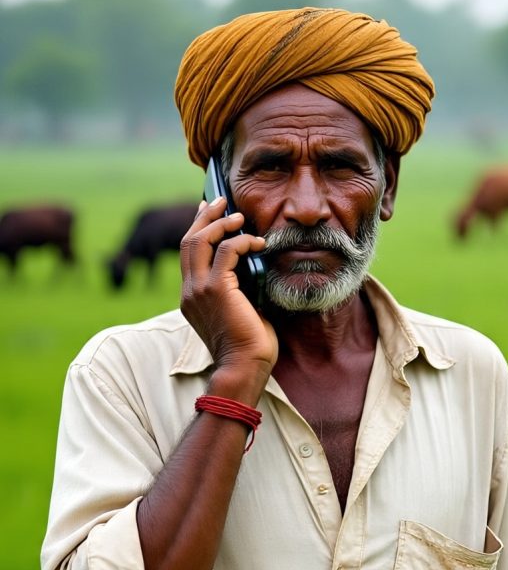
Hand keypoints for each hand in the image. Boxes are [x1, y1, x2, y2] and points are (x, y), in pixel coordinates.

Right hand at [180, 199, 277, 373]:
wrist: (245, 367)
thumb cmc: (249, 346)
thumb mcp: (239, 311)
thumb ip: (237, 288)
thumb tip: (253, 264)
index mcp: (191, 298)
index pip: (187, 254)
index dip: (197, 229)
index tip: (209, 212)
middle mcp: (189, 292)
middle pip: (188, 241)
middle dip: (205, 217)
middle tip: (222, 201)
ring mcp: (199, 290)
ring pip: (199, 240)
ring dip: (220, 224)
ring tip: (239, 216)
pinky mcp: (215, 289)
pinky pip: (226, 251)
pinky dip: (242, 241)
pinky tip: (257, 243)